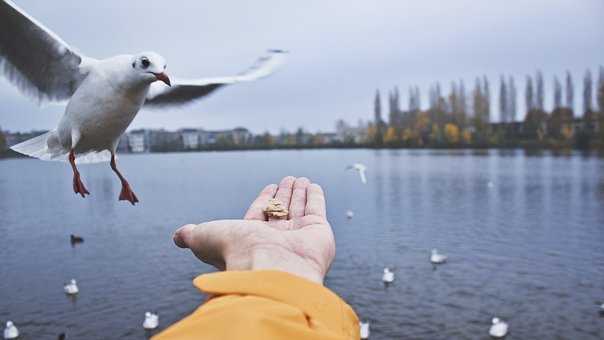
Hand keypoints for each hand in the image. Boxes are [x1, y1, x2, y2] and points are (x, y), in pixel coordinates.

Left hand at [173, 176, 334, 283]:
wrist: (270, 269)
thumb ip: (192, 234)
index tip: (269, 187)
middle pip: (280, 211)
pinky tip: (313, 186)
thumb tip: (177, 236)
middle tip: (287, 179)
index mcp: (252, 240)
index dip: (264, 200)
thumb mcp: (205, 238)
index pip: (259, 215)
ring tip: (299, 178)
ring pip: (298, 208)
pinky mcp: (319, 233)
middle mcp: (276, 240)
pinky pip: (317, 209)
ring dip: (299, 192)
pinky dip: (316, 197)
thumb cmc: (236, 254)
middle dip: (283, 195)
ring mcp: (298, 237)